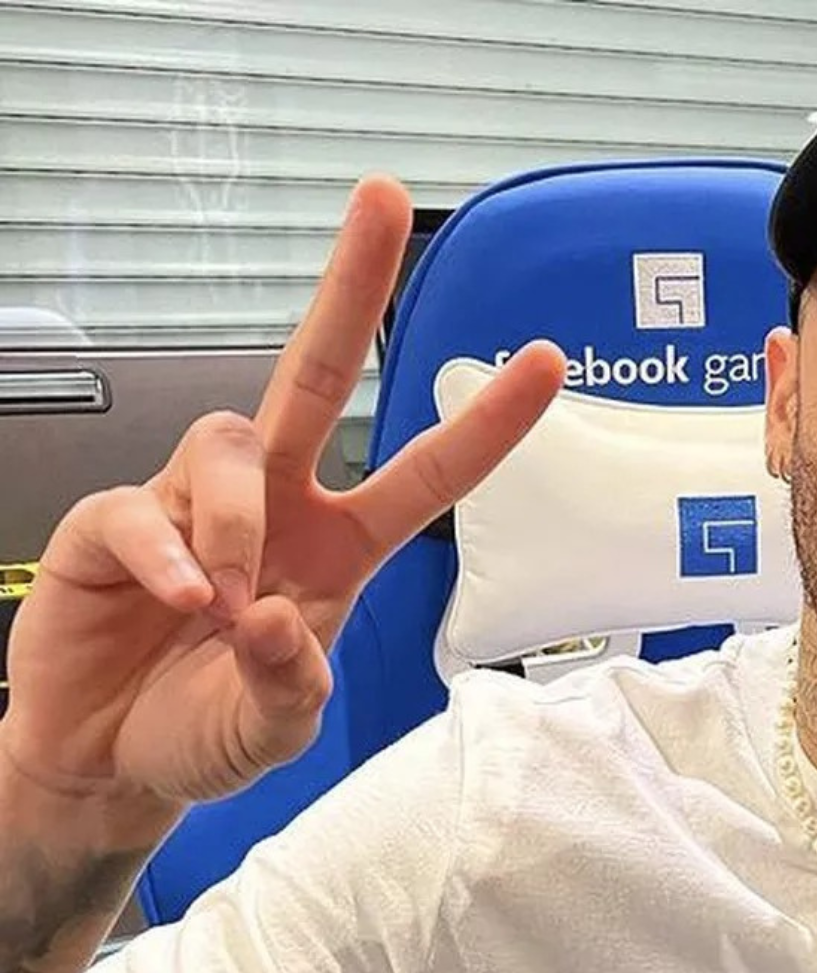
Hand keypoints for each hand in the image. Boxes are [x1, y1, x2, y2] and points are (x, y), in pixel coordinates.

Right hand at [0, 176, 563, 832]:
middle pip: (314, 376)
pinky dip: (171, 553)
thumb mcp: (273, 731)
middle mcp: (275, 508)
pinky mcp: (112, 524)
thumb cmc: (203, 733)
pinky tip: (185, 599)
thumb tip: (275, 619)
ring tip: (228, 601)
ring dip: (241, 520)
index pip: (426, 474)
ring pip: (234, 443)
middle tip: (385, 201)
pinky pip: (142, 508)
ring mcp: (192, 507)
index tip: (548, 359)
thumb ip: (289, 687)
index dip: (487, 422)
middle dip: (350, 289)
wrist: (104, 763)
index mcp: (340, 548)